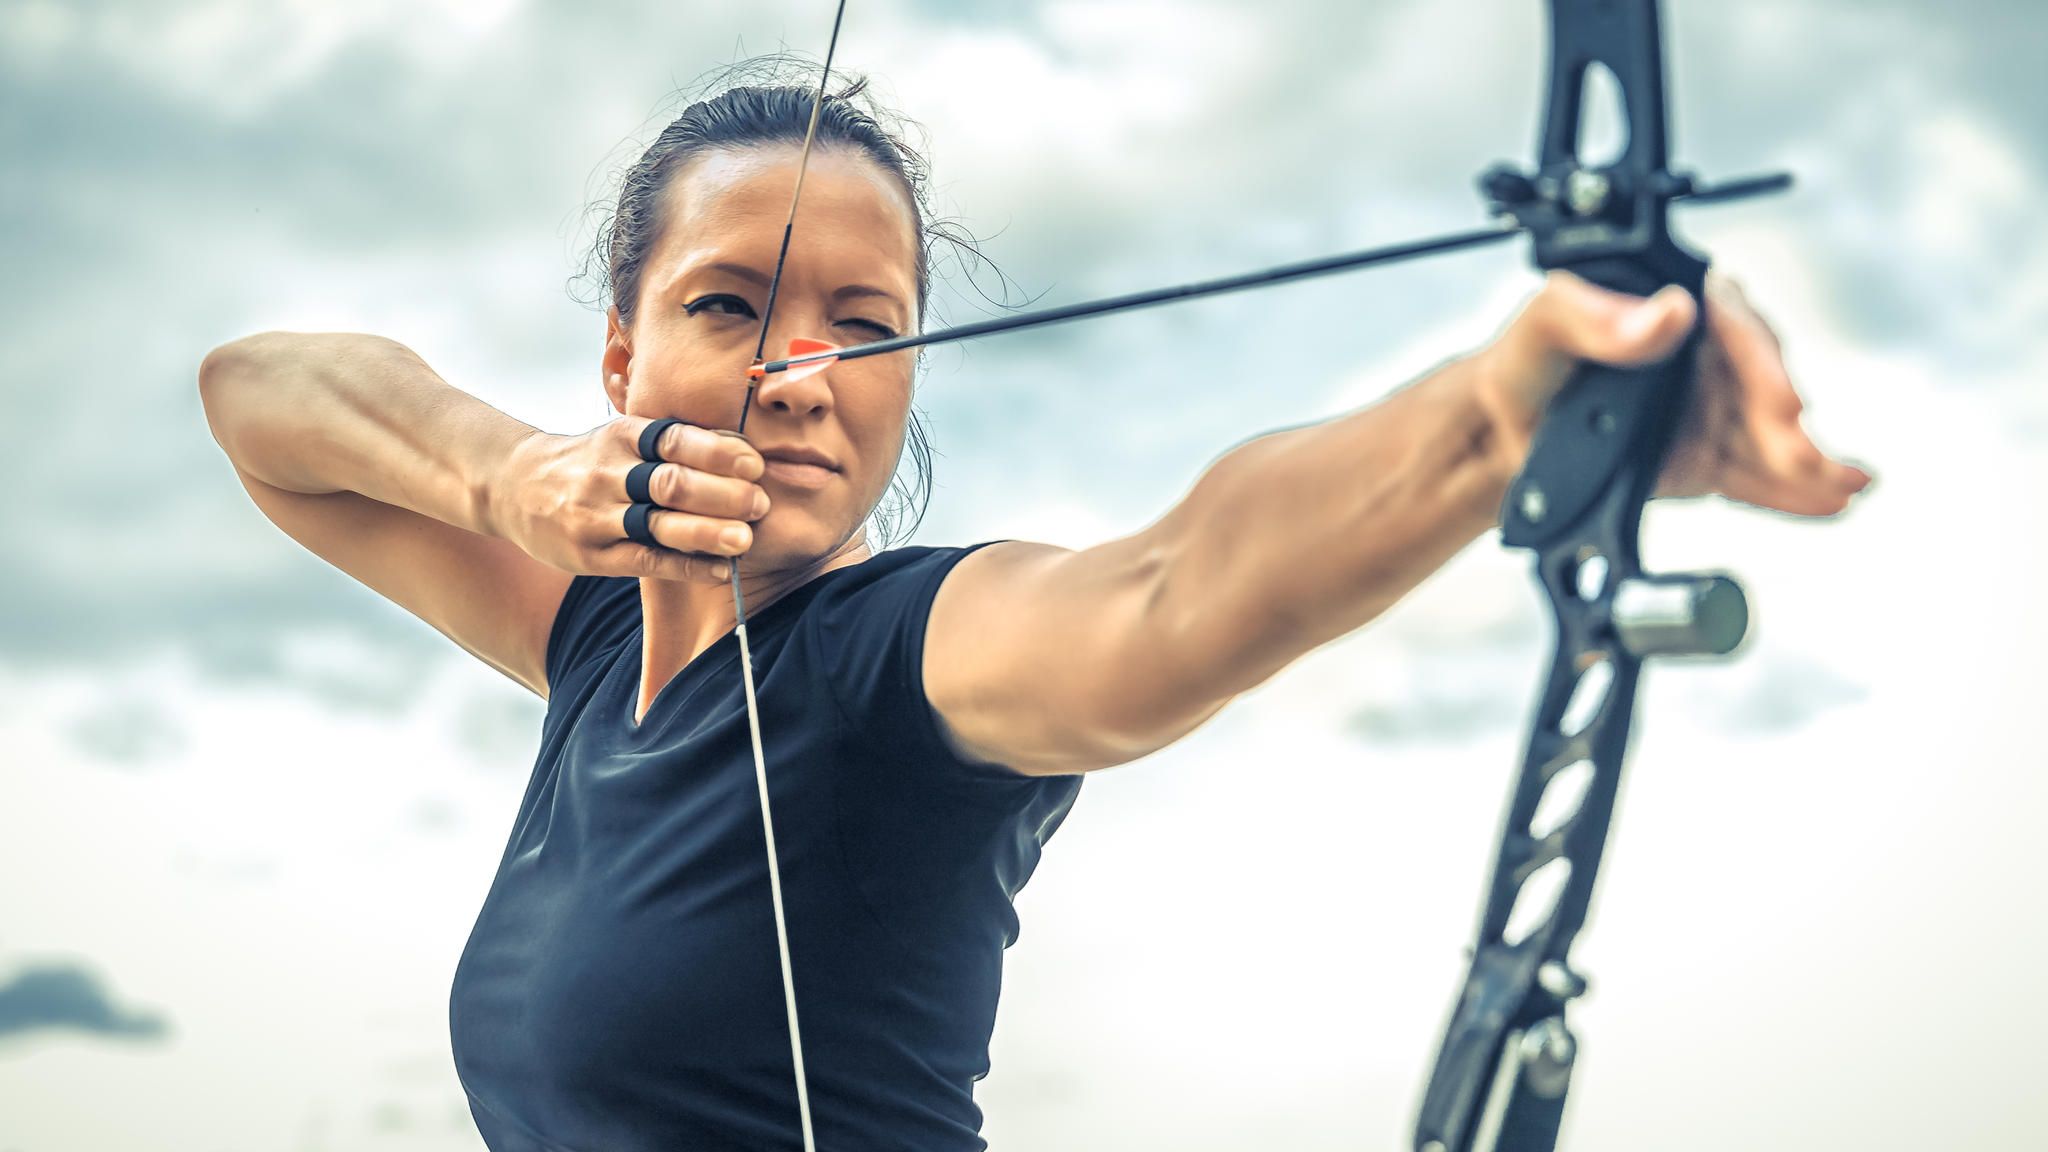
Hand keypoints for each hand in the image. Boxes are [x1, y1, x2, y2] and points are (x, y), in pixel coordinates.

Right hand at [491, 416, 768, 583]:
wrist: (514, 486)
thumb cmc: (592, 461)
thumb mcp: (623, 438)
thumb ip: (676, 442)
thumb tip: (743, 446)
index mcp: (622, 437)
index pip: (675, 439)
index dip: (718, 452)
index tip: (755, 465)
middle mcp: (608, 473)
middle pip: (670, 483)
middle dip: (721, 494)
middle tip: (760, 504)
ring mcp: (595, 515)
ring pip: (657, 525)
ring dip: (706, 533)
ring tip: (745, 539)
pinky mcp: (589, 554)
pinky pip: (644, 561)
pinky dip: (686, 567)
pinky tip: (720, 570)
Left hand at [1472, 269, 1872, 516]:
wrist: (1504, 434)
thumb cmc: (1525, 363)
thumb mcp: (1544, 325)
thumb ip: (1596, 315)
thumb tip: (1667, 313)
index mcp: (1673, 301)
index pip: (1735, 324)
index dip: (1763, 362)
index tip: (1780, 401)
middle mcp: (1704, 351)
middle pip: (1761, 382)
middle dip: (1786, 424)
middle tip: (1798, 457)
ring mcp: (1710, 405)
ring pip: (1768, 433)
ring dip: (1807, 462)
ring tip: (1838, 486)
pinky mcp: (1707, 454)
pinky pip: (1754, 473)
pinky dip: (1792, 491)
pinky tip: (1832, 500)